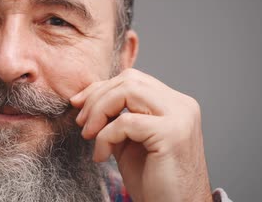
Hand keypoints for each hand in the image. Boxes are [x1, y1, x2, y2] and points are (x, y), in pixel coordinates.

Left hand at [71, 68, 211, 201]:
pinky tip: (102, 156)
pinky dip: (105, 137)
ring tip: (89, 135)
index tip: (79, 105)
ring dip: (99, 110)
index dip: (102, 88)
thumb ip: (116, 118)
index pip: (133, 80)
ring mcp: (180, 117)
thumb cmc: (155, 182)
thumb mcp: (130, 142)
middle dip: (97, 97)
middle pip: (129, 80)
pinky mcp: (171, 134)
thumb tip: (86, 99)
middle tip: (82, 123)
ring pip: (128, 91)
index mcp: (174, 104)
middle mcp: (182, 105)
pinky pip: (126, 122)